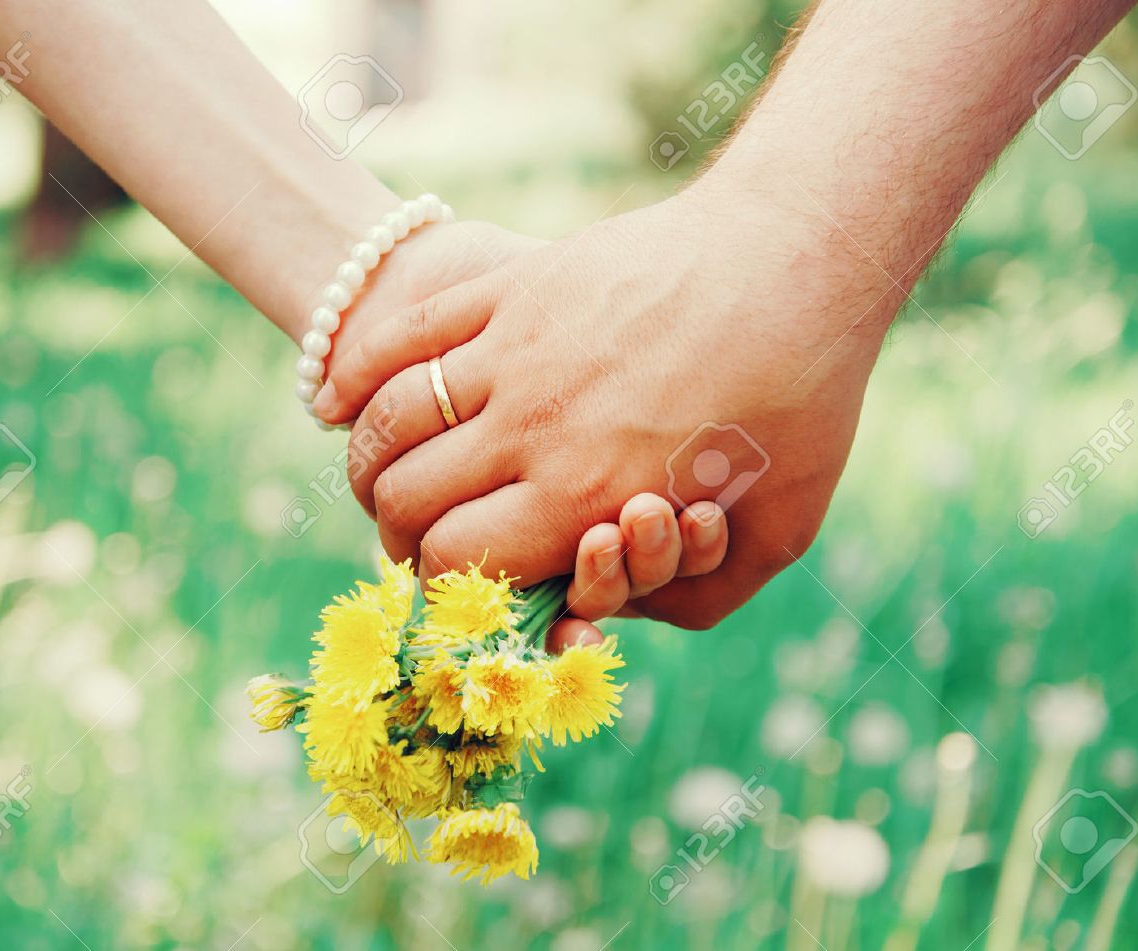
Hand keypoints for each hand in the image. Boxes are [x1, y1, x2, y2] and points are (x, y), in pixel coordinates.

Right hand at [316, 182, 891, 628]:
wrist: (798, 263)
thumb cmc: (800, 411)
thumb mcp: (773, 539)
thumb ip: (687, 601)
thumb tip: (606, 616)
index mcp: (582, 499)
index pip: (456, 566)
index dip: (443, 589)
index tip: (456, 583)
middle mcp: (530, 429)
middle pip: (406, 503)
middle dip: (401, 539)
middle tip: (416, 540)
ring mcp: (512, 351)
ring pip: (389, 424)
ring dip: (369, 466)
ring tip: (377, 479)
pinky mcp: (512, 288)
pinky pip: (403, 335)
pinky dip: (354, 376)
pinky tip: (336, 400)